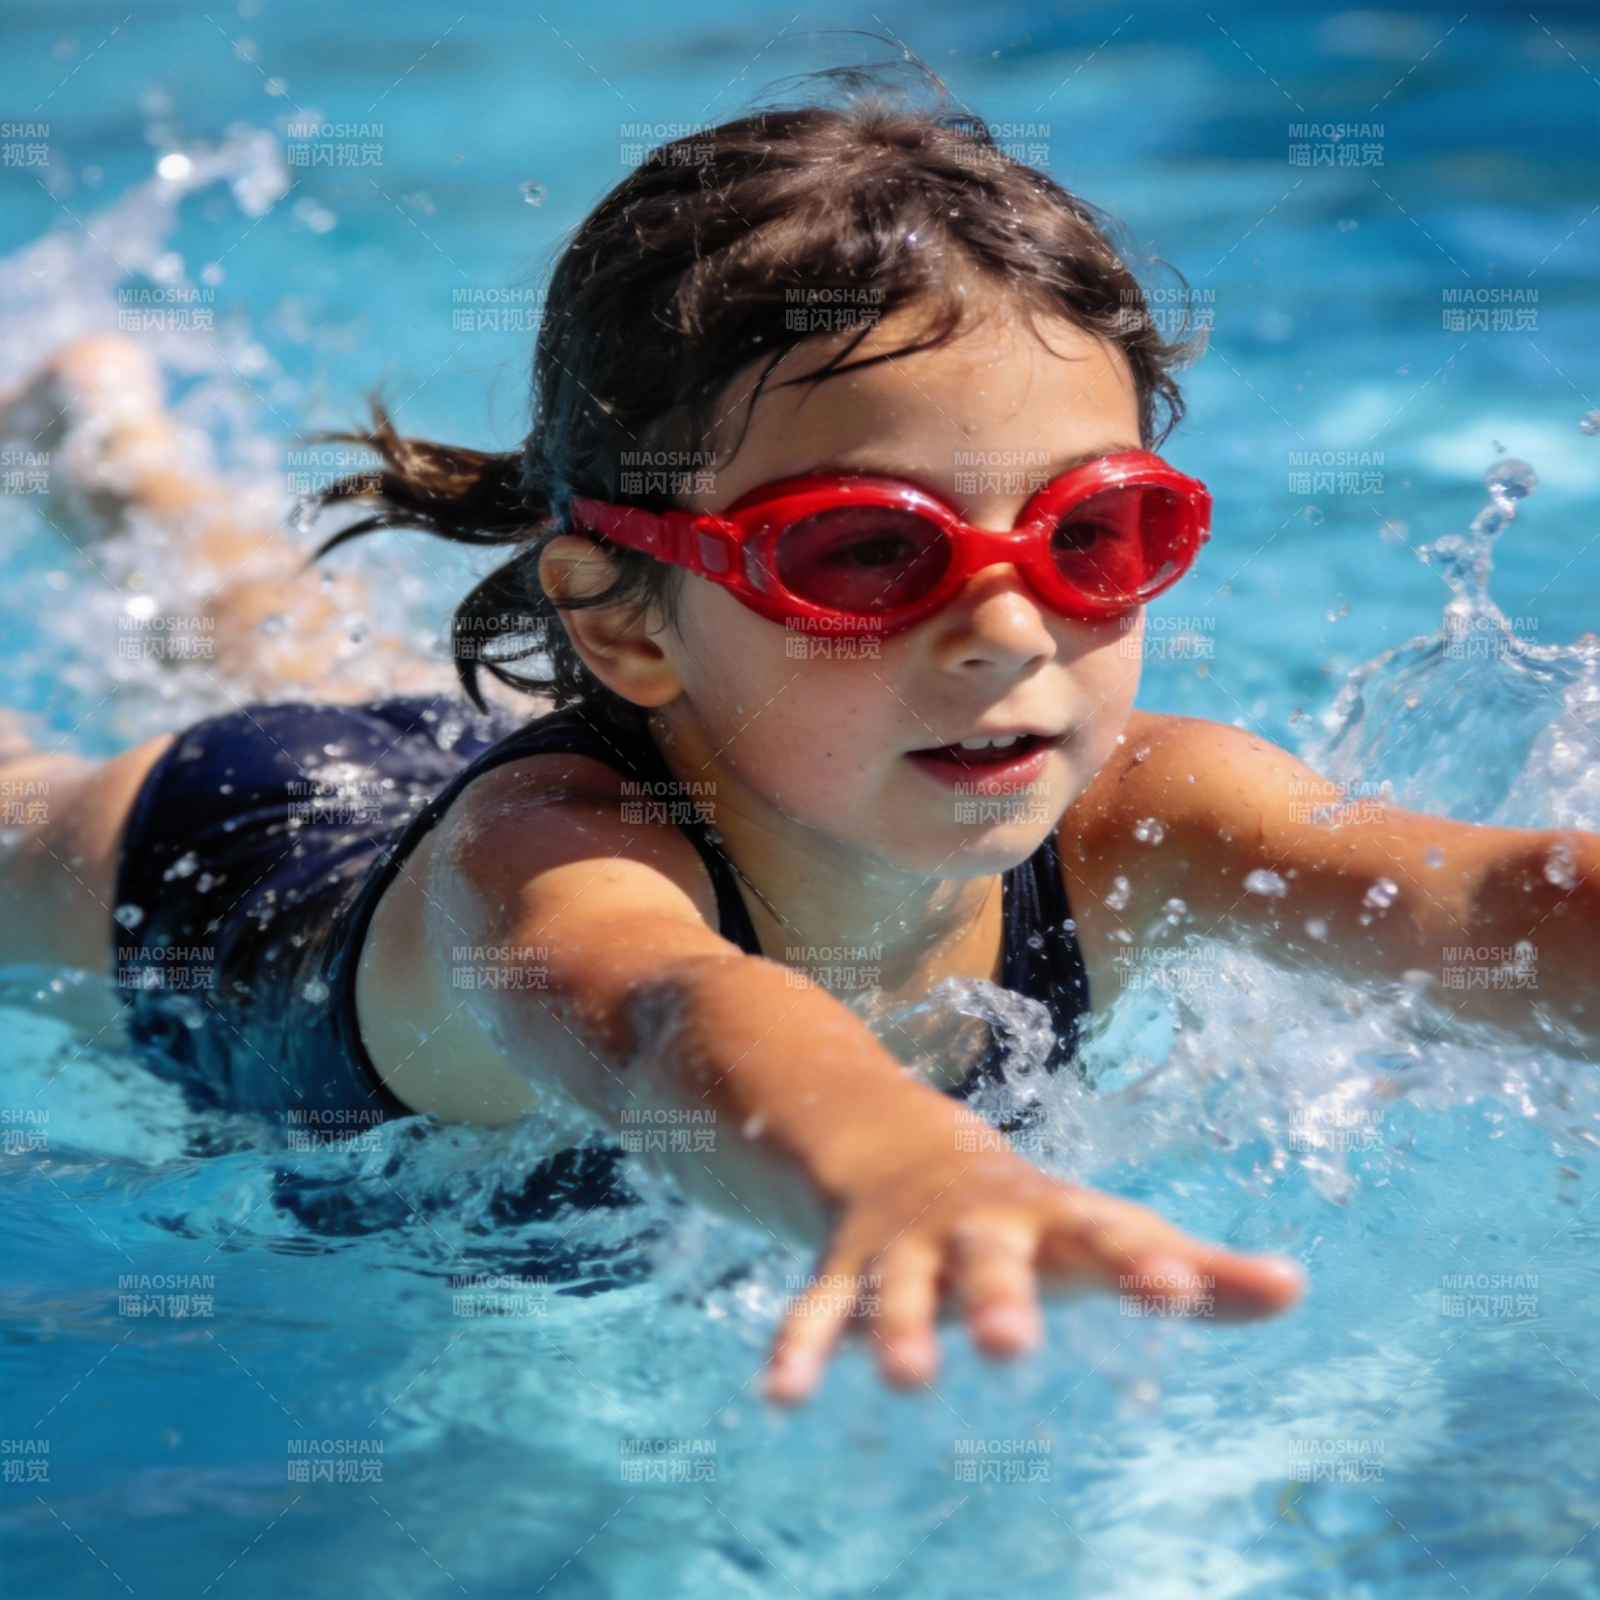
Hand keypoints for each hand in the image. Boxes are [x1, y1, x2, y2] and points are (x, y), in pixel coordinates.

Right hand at [764, 1144, 1303, 1403]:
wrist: (906, 1147)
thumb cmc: (1038, 1216)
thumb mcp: (1109, 1233)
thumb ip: (1194, 1271)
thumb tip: (1294, 1289)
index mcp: (1052, 1218)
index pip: (1104, 1234)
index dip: (1140, 1260)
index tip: (1175, 1289)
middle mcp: (978, 1227)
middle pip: (991, 1257)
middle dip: (1000, 1296)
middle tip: (1015, 1345)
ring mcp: (909, 1246)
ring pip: (902, 1285)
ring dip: (904, 1327)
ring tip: (909, 1380)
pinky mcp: (850, 1271)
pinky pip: (820, 1309)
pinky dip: (802, 1345)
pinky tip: (783, 1396)